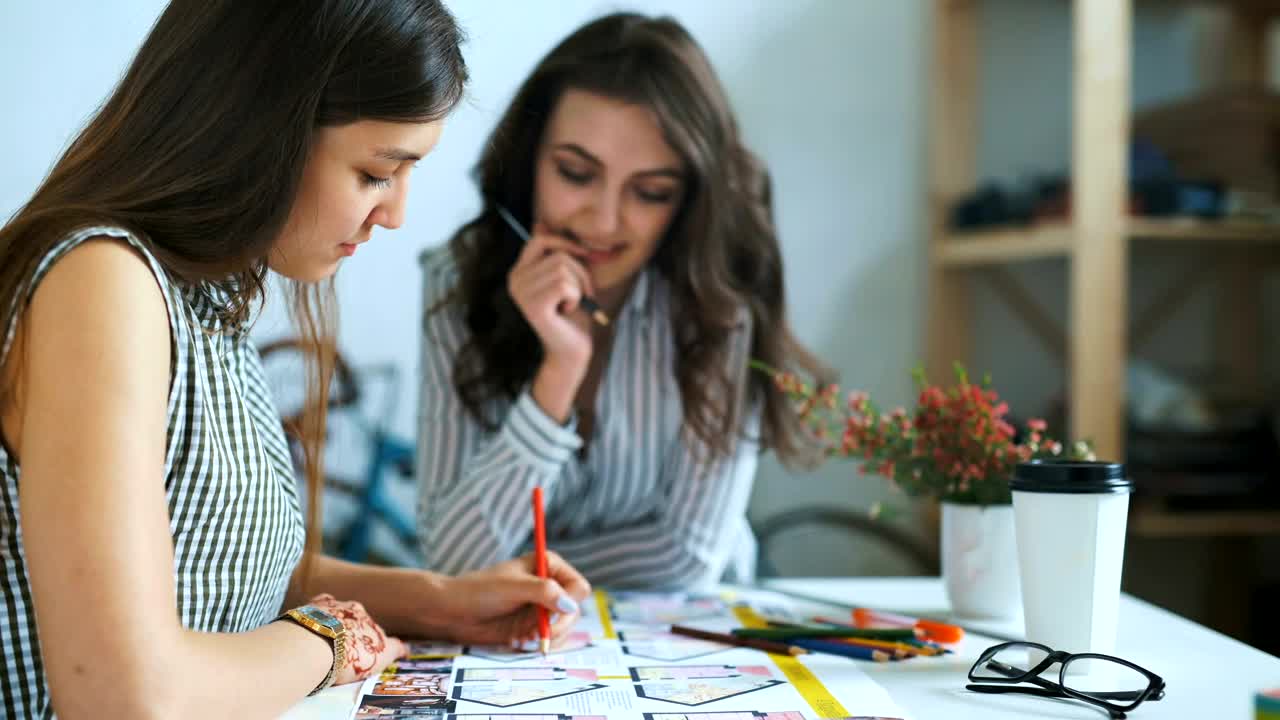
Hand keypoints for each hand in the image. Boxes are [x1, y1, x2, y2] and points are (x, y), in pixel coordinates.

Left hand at [308, 593, 407, 685]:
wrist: (316, 646)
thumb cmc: (351, 654)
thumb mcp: (382, 656)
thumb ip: (394, 649)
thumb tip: (406, 648)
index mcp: (370, 620)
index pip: (375, 629)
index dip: (372, 642)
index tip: (367, 653)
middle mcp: (353, 608)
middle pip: (356, 618)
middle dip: (353, 628)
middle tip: (345, 648)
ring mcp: (331, 606)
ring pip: (336, 610)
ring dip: (334, 621)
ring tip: (326, 640)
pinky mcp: (310, 607)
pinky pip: (316, 604)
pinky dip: (316, 610)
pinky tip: (313, 621)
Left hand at [427, 551, 591, 645]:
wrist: (453, 612)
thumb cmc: (479, 591)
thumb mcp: (513, 587)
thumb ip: (544, 592)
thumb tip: (571, 605)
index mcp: (548, 565)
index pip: (578, 586)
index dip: (570, 601)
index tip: (554, 613)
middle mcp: (549, 585)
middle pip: (574, 609)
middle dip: (559, 625)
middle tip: (542, 635)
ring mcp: (541, 607)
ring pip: (565, 627)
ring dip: (550, 637)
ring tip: (528, 639)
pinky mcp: (533, 625)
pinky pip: (550, 638)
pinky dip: (540, 643)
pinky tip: (520, 641)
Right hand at [508, 224, 593, 372]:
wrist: (573, 350)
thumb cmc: (573, 314)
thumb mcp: (567, 276)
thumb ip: (556, 252)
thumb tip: (540, 223)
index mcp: (519, 272)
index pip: (540, 240)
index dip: (566, 244)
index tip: (584, 256)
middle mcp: (514, 281)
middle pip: (557, 254)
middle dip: (579, 272)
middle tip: (580, 294)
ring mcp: (521, 294)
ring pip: (563, 269)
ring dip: (579, 287)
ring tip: (573, 304)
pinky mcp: (533, 306)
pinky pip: (565, 285)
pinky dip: (576, 297)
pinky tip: (567, 312)